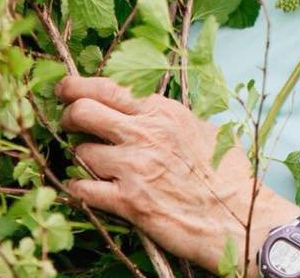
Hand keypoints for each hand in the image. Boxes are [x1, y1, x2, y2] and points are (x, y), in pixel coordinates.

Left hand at [56, 76, 281, 273]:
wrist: (234, 214)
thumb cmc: (224, 172)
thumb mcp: (201, 129)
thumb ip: (168, 117)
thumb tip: (145, 108)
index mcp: (163, 111)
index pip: (109, 87)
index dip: (77, 86)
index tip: (65, 88)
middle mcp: (145, 133)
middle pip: (83, 111)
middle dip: (68, 115)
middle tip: (68, 122)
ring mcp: (134, 167)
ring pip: (80, 151)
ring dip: (80, 156)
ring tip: (93, 161)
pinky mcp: (128, 202)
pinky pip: (82, 189)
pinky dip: (78, 187)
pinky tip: (86, 188)